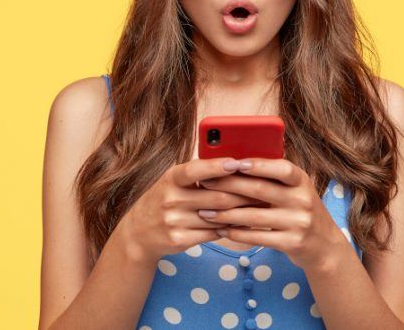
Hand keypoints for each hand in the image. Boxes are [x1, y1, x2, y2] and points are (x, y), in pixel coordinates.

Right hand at [116, 157, 266, 264]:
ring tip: (260, 206)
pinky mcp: (180, 240)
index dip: (217, 166)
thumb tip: (233, 164)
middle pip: (216, 196)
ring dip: (242, 212)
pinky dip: (230, 227)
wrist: (138, 233)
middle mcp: (171, 199)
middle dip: (243, 194)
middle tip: (265, 189)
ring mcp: (174, 221)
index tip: (238, 163)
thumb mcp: (173, 181)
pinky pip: (213, 233)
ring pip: (219, 216)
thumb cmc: (164, 199)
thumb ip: (197, 173)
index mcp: (171, 179)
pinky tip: (243, 223)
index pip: (195, 170)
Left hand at [196, 157, 347, 270]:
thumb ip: (273, 179)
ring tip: (205, 212)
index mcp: (302, 181)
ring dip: (225, 214)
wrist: (324, 245)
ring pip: (254, 216)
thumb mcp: (295, 190)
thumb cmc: (299, 210)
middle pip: (261, 189)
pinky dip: (236, 233)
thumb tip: (234, 164)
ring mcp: (298, 222)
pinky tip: (220, 230)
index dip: (258, 165)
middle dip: (229, 186)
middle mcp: (302, 200)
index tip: (234, 162)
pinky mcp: (291, 243)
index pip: (282, 168)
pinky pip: (257, 237)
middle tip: (205, 184)